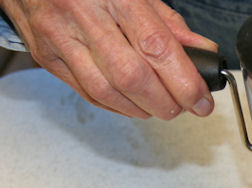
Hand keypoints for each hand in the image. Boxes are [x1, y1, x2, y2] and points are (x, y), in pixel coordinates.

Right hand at [0, 0, 217, 118]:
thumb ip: (170, 25)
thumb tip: (203, 53)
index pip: (156, 48)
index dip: (184, 82)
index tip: (201, 100)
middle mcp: (83, 16)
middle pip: (132, 77)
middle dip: (166, 102)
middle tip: (184, 106)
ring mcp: (61, 39)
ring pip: (108, 92)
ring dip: (143, 108)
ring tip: (161, 106)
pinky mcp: (48, 59)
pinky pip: (89, 95)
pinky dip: (119, 106)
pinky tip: (135, 103)